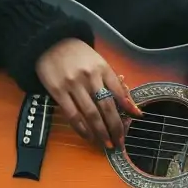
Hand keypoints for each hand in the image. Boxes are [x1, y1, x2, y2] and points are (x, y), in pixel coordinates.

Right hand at [34, 35, 141, 151]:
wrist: (51, 43)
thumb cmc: (79, 55)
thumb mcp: (98, 61)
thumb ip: (110, 80)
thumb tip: (126, 102)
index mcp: (102, 68)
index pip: (118, 90)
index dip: (128, 106)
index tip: (136, 119)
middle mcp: (90, 77)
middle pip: (105, 106)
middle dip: (115, 126)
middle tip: (120, 142)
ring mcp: (73, 85)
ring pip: (90, 114)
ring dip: (99, 132)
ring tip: (106, 144)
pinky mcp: (58, 92)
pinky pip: (72, 115)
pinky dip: (81, 129)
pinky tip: (88, 137)